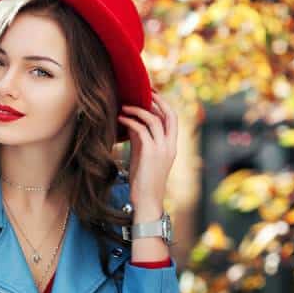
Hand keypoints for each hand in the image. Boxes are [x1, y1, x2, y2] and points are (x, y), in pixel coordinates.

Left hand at [117, 92, 177, 219]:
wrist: (147, 200)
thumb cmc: (143, 180)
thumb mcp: (143, 156)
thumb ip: (141, 139)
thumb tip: (131, 123)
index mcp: (172, 146)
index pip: (173, 119)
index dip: (163, 104)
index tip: (150, 95)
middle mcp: (170, 145)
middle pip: (169, 114)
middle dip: (157, 100)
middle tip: (143, 91)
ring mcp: (162, 149)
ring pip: (154, 119)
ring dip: (138, 109)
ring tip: (124, 106)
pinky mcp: (150, 153)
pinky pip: (141, 130)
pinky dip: (130, 121)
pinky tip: (120, 119)